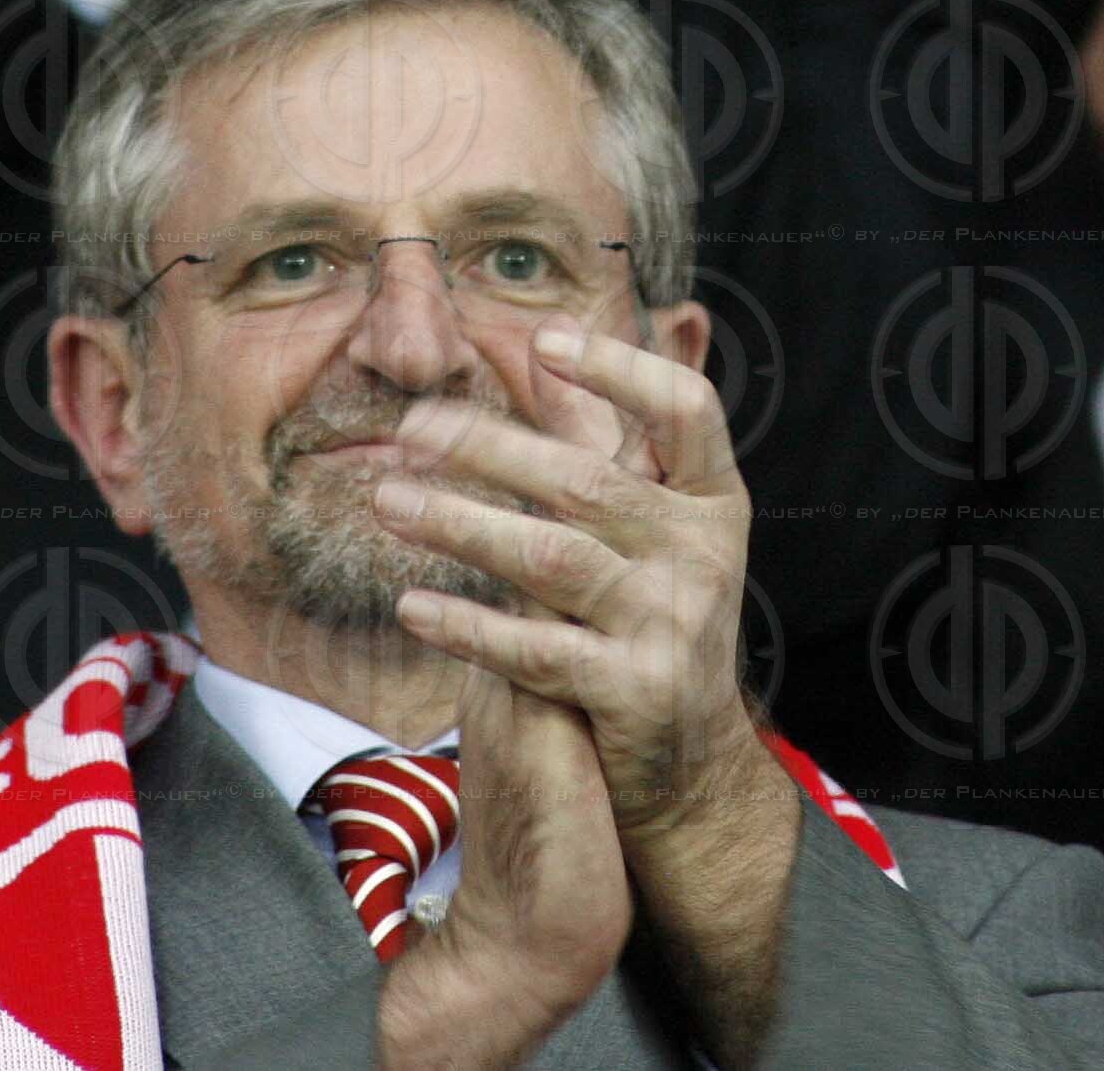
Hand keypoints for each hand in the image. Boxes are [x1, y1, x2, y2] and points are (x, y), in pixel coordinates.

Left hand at [381, 327, 798, 1063]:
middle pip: (587, 481)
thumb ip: (610, 445)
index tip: (545, 341)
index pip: (686, 410)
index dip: (620, 369)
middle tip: (410, 427)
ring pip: (551, 560)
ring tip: (389, 500)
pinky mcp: (633, 690)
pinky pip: (536, 650)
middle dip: (489, 448)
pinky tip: (413, 606)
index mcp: (714, 498)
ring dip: (461, 525)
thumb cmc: (656, 619)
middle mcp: (702, 551)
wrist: (692, 764)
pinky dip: (470, 625)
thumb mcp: (657, 528)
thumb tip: (546, 351)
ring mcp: (671, 621)